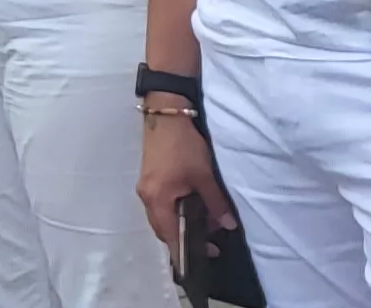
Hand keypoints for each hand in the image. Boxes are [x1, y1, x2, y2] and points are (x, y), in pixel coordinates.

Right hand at [141, 109, 234, 266]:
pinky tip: (193, 207)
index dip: (184, 249)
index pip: (168, 233)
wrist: (166, 116)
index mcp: (157, 198)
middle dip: (184, 238)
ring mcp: (146, 187)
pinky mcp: (150, 179)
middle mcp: (146, 196)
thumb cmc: (184, 146)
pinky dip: (176, 212)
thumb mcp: (204, 175)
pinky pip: (161, 205)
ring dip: (181, 224)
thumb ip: (215, 202)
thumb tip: (228, 225)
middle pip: (162, 228)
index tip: (203, 257)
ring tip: (207, 224)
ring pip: (162, 216)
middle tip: (211, 243)